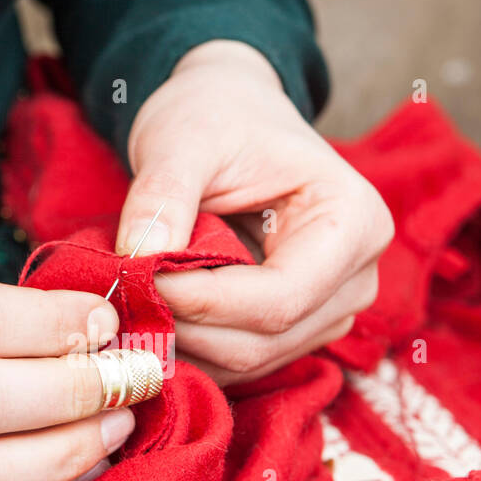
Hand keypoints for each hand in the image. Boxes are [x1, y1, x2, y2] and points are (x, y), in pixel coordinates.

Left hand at [117, 40, 393, 384]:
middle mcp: (358, 278)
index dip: (202, 301)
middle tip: (122, 298)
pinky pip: (241, 361)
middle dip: (187, 326)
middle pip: (266, 338)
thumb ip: (162, 194)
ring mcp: (332, 311)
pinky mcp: (299, 330)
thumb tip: (137, 257)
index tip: (136, 278)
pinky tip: (153, 317)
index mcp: (354, 222)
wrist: (229, 118)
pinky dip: (192, 349)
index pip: (279, 297)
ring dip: (183, 344)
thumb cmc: (217, 118)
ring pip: (250, 359)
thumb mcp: (184, 140)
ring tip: (132, 305)